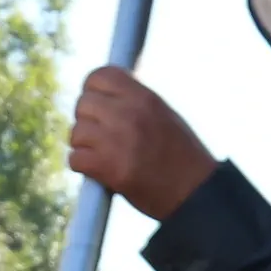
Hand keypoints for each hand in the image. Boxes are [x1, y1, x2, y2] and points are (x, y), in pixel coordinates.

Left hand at [69, 65, 219, 223]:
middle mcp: (128, 113)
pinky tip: (98, 171)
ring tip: (101, 154)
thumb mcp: (163, 115)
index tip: (98, 105)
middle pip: (82, 104)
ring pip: (76, 133)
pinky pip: (75, 159)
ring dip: (84, 145)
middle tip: (99, 136)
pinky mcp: (107, 168)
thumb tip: (105, 95)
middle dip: (86, 121)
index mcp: (144, 97)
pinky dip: (82, 166)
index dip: (92, 91)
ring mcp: (116, 140)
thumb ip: (135, 102)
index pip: (98, 76)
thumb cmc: (181, 156)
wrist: (195, 193)